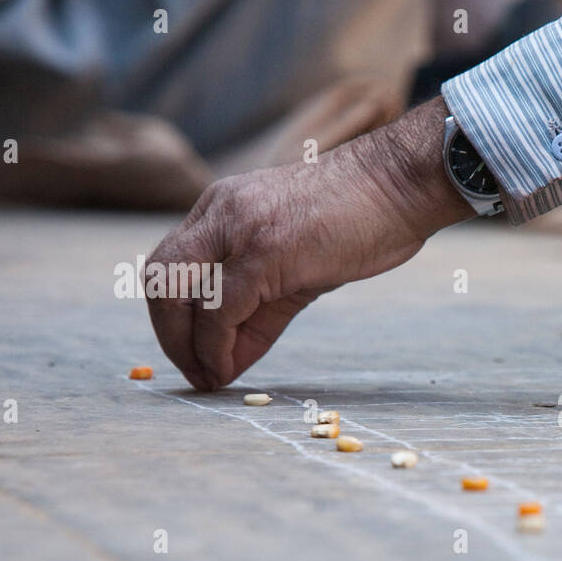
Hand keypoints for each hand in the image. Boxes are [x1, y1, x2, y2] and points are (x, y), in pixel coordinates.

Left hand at [146, 97, 471, 389]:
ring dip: (186, 345)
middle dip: (169, 334)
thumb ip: (261, 308)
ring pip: (179, 294)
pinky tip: (227, 368)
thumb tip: (230, 358)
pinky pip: (219, 310)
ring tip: (207, 376)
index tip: (195, 355)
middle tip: (194, 372)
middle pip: (161, 278)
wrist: (400, 184)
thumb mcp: (299, 260)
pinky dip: (215, 346)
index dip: (174, 317)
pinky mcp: (265, 252)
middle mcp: (220, 213)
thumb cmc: (362, 219)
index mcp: (222, 208)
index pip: (173, 265)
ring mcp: (239, 230)